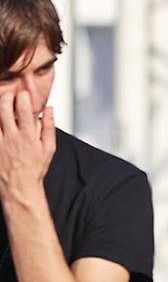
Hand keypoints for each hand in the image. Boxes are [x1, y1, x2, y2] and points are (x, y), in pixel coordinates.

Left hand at [0, 88, 53, 203]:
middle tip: (9, 95)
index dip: (23, 96)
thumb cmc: (35, 168)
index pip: (24, 108)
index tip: (23, 94)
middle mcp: (12, 136)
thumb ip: (48, 127)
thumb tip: (50, 109)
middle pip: (4, 108)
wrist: (19, 186)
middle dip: (6, 97)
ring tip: (2, 106)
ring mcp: (0, 142)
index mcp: (28, 135)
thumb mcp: (49, 148)